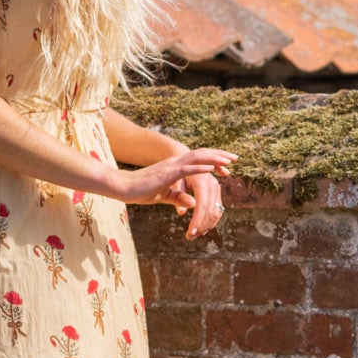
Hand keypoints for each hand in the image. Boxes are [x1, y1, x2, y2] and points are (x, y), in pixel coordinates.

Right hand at [113, 145, 234, 226]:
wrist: (122, 187)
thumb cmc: (140, 191)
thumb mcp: (164, 196)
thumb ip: (179, 198)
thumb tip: (193, 203)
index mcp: (174, 167)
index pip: (197, 159)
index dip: (213, 158)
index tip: (228, 162)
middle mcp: (174, 163)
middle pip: (201, 154)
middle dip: (219, 155)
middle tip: (235, 157)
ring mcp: (170, 167)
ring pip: (196, 158)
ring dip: (213, 159)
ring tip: (228, 161)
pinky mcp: (165, 175)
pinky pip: (185, 169)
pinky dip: (199, 168)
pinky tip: (210, 169)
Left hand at [161, 167, 224, 239]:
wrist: (180, 161)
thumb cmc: (172, 173)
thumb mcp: (171, 184)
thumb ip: (177, 197)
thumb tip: (183, 213)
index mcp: (200, 178)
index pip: (203, 204)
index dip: (197, 220)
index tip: (190, 233)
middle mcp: (211, 182)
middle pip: (211, 210)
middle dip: (202, 225)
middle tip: (189, 237)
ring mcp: (215, 187)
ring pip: (216, 211)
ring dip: (206, 226)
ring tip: (193, 235)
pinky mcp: (216, 192)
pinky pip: (217, 210)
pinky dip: (210, 222)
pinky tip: (200, 230)